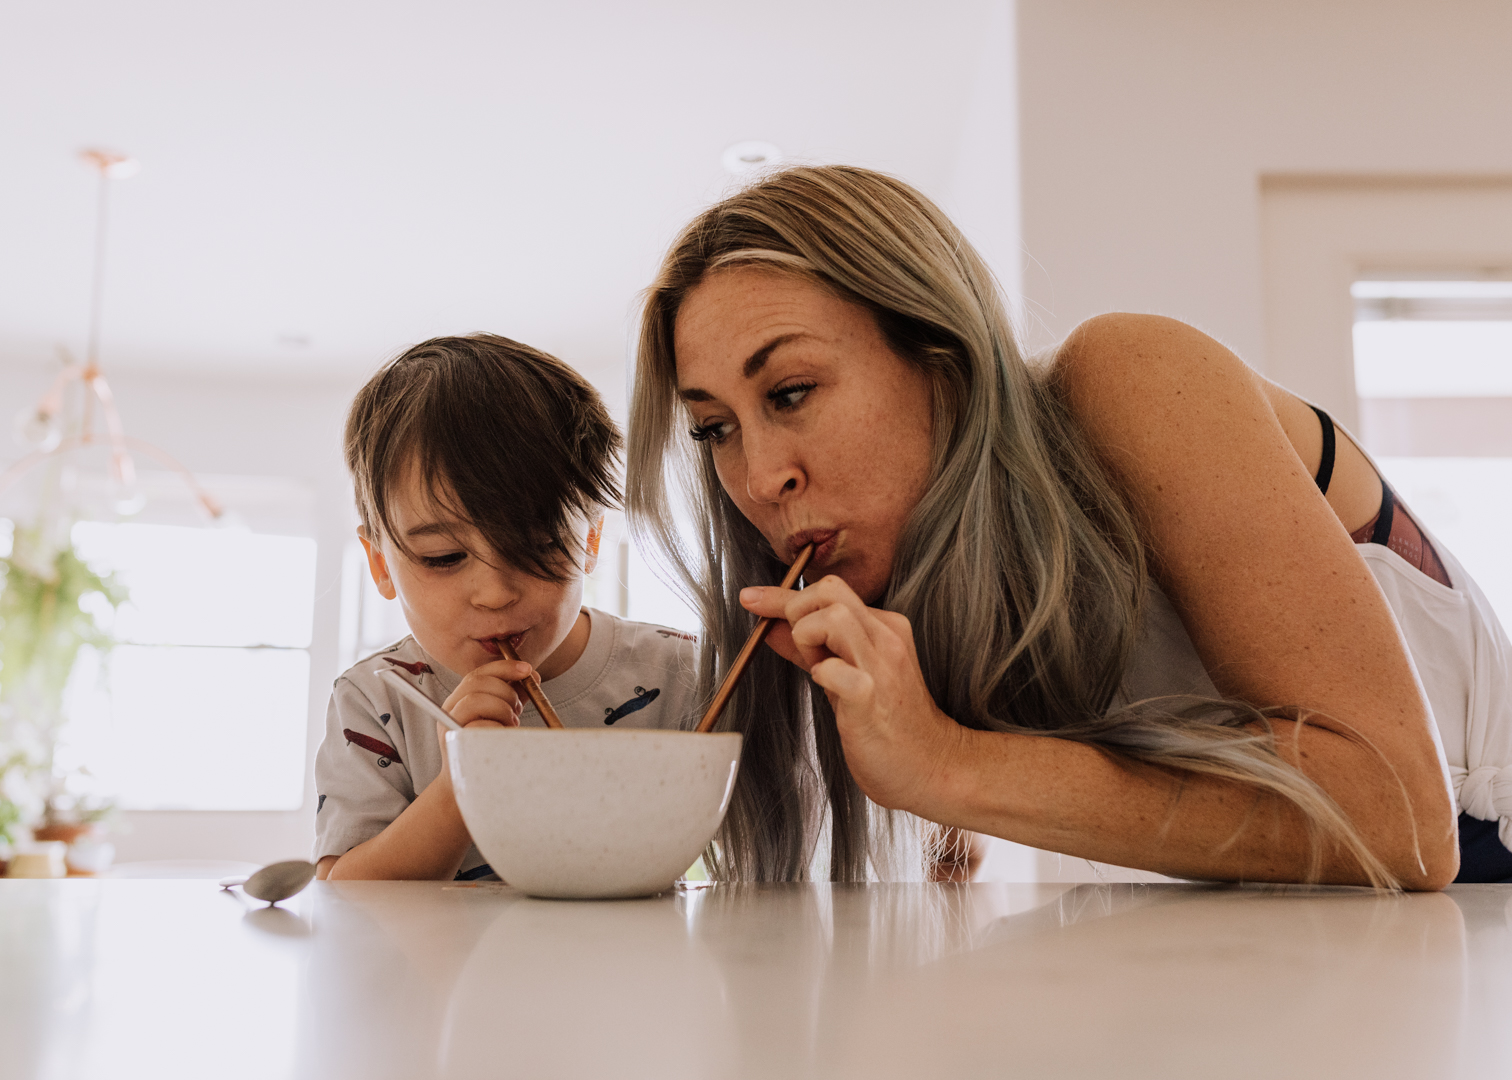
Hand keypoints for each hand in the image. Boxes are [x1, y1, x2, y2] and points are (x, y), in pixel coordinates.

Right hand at [434, 659, 530, 776]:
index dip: (504, 667)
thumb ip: (512, 696)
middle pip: (478, 683)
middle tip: (518, 711)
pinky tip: (503, 736)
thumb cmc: (487, 750)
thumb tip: (532, 674)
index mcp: (459, 700)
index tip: (528, 670)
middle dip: (507, 692)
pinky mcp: (457, 745)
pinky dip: (498, 728)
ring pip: (476, 700)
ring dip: (503, 709)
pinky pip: (479, 726)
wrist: (469, 787)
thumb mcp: (500, 718)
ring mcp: (450, 728)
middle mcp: (450, 711)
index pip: (478, 673)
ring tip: (510, 725)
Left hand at [740, 575, 966, 814]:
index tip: (752, 598)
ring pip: (832, 618)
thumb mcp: (845, 676)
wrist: (930, 766)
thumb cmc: (887, 724)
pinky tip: (827, 690)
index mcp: (883, 627)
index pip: (829, 591)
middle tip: (804, 652)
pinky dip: (820, 674)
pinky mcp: (871, 698)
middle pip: (830, 591)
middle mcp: (886, 638)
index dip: (783, 595)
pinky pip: (834, 670)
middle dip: (796, 612)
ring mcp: (881, 666)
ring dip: (807, 640)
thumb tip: (771, 626)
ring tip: (818, 670)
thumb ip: (810, 649)